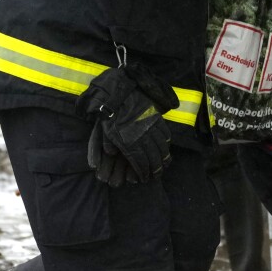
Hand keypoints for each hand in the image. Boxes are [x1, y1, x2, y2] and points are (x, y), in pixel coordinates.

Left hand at [78, 65, 178, 185]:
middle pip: (153, 157)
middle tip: (156, 174)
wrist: (119, 93)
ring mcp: (151, 128)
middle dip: (155, 168)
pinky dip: (166, 142)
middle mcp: (143, 137)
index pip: (140, 162)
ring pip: (161, 147)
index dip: (143, 171)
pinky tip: (166, 146)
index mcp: (130, 142)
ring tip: (164, 164)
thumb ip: (108, 144)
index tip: (144, 177)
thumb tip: (112, 154)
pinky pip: (164, 133)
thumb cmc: (111, 113)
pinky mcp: (156, 119)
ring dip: (163, 157)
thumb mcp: (105, 130)